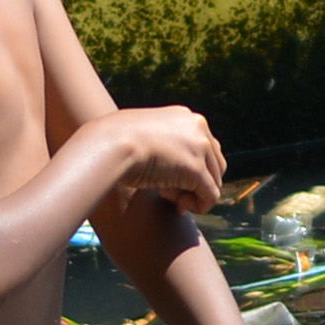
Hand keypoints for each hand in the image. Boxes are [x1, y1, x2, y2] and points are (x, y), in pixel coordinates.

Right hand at [111, 105, 227, 215]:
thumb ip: (164, 144)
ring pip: (214, 182)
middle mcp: (200, 127)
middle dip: (194, 183)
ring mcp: (201, 147)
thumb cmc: (115, 142)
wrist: (110, 145)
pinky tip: (177, 207)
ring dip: (192, 195)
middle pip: (214, 166)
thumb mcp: (144, 134)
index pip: (206, 149)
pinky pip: (210, 197)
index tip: (168, 179)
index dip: (191, 170)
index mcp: (187, 117)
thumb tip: (171, 165)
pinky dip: (197, 207)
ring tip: (167, 196)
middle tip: (167, 191)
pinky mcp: (197, 169)